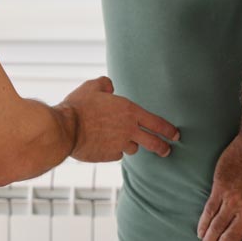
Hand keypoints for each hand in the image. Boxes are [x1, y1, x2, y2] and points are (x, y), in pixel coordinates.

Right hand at [57, 76, 179, 161]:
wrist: (66, 129)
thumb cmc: (79, 106)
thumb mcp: (92, 87)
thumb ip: (105, 84)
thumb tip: (110, 86)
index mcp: (129, 111)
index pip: (157, 123)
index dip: (169, 129)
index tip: (176, 135)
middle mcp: (129, 130)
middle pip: (153, 142)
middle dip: (163, 147)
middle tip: (167, 150)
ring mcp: (119, 145)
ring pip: (132, 148)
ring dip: (130, 144)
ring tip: (122, 140)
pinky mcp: (109, 156)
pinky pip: (116, 154)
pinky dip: (114, 150)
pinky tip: (105, 145)